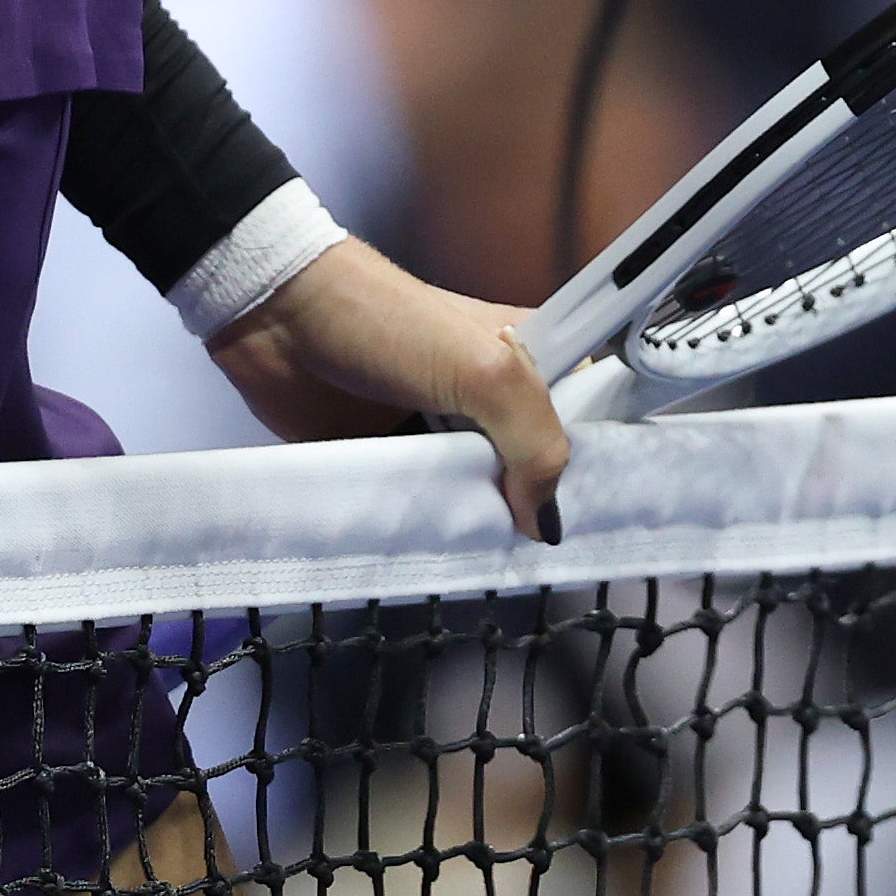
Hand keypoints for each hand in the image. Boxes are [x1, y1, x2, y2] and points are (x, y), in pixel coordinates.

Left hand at [209, 234, 570, 541]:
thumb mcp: (486, 369)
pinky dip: (428, 535)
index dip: (599, 463)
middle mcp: (489, 402)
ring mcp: (437, 434)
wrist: (279, 318)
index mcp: (529, 361)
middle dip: (538, 512)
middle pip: (532, 470)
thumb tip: (547, 526)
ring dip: (480, 531)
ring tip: (495, 577)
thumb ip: (532, 443)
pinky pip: (420, 510)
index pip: (585, 417)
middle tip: (551, 566)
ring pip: (476, 497)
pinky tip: (440, 568)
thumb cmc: (392, 322)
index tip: (616, 519)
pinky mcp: (388, 462)